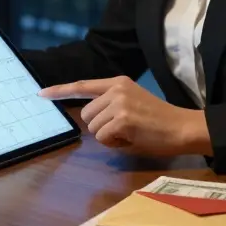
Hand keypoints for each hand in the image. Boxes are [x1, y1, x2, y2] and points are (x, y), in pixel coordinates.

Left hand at [38, 76, 211, 156]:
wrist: (183, 127)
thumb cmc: (159, 122)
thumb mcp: (132, 105)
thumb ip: (110, 107)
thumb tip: (89, 120)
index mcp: (119, 82)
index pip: (83, 85)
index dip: (60, 91)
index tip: (41, 94)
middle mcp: (116, 89)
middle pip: (86, 114)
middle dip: (99, 127)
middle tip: (124, 130)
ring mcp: (119, 103)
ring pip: (93, 128)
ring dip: (108, 137)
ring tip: (131, 133)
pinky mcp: (122, 119)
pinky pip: (103, 138)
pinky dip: (115, 144)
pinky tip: (133, 138)